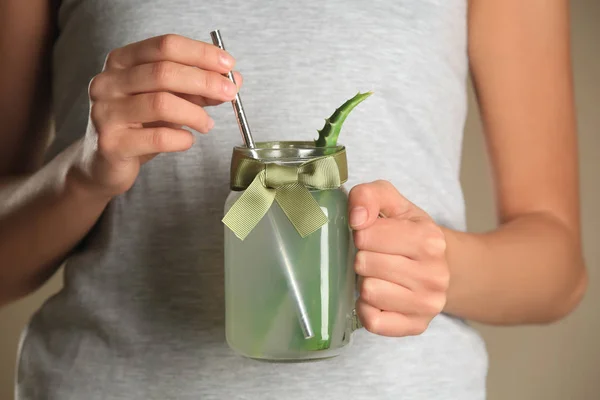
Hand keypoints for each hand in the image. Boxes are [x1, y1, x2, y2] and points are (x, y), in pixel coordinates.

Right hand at [72, 34, 241, 197]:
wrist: (104, 163)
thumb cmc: (139, 126)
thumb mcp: (170, 100)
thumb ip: (197, 89)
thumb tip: (234, 80)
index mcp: (121, 61)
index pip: (165, 46)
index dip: (200, 53)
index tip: (228, 65)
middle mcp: (108, 82)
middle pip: (164, 72)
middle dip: (204, 81)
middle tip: (230, 92)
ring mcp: (106, 112)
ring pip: (161, 103)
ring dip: (195, 113)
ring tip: (207, 124)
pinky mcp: (111, 143)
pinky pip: (157, 137)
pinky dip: (181, 138)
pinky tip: (187, 140)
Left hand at [349, 180, 449, 336]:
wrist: (439, 265)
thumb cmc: (408, 231)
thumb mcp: (392, 203)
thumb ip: (369, 195)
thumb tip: (356, 218)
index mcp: (430, 240)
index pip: (366, 235)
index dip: (361, 234)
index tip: (370, 235)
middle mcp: (435, 274)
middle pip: (364, 264)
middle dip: (362, 258)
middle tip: (374, 257)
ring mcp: (428, 304)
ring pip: (368, 293)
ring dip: (365, 282)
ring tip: (378, 275)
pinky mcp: (416, 326)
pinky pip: (373, 322)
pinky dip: (367, 308)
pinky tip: (377, 297)